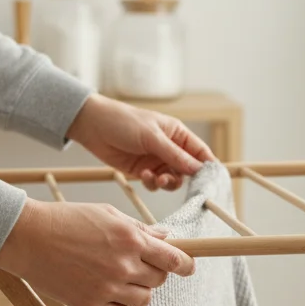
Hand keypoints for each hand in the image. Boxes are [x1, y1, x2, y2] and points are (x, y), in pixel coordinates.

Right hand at [0, 198, 195, 305]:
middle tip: (139, 266)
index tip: (187, 266)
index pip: (174, 258)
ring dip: (139, 292)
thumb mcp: (106, 214)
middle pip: (159, 280)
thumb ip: (138, 228)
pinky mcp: (91, 305)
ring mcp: (107, 288)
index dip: (185, 264)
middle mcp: (123, 265)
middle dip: (154, 273)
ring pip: (144, 300)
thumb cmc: (65, 220)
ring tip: (122, 281)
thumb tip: (164, 236)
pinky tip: (119, 302)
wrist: (27, 237)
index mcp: (130, 239)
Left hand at [66, 94, 215, 190]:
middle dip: (183, 179)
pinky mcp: (143, 171)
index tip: (211, 182)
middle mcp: (170, 148)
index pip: (200, 152)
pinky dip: (152, 183)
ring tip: (156, 178)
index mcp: (177, 134)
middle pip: (188, 171)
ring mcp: (156, 161)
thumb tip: (197, 169)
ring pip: (172, 180)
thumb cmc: (123, 122)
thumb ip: (175, 155)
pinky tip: (143, 176)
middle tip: (173, 181)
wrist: (93, 126)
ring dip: (166, 183)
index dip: (208, 167)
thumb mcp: (152, 137)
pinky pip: (155, 183)